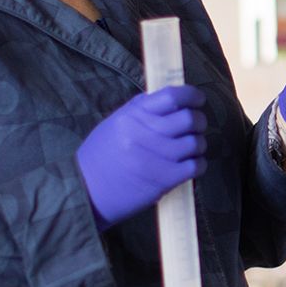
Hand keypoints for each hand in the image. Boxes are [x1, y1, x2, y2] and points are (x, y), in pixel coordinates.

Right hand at [76, 86, 207, 228]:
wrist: (87, 191)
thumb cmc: (101, 156)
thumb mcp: (116, 124)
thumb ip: (142, 110)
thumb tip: (172, 99)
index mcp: (133, 115)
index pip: (172, 96)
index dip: (192, 95)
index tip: (198, 99)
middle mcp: (145, 133)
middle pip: (189, 118)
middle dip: (199, 121)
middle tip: (196, 126)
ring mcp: (156, 157)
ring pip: (196, 143)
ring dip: (199, 144)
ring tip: (191, 148)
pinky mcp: (163, 179)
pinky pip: (195, 166)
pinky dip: (198, 164)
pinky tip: (191, 165)